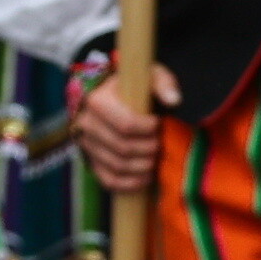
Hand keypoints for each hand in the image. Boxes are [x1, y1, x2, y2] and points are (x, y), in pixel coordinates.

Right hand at [77, 62, 184, 194]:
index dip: (148, 130)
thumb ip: (162, 83)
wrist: (110, 96)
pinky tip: (146, 177)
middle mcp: (86, 123)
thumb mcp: (148, 75)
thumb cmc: (133, 86)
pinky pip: (109, 180)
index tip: (158, 124)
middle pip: (123, 147)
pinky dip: (131, 184)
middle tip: (160, 144)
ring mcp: (86, 144)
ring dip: (144, 167)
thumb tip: (174, 100)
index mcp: (97, 100)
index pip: (126, 124)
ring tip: (156, 159)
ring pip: (118, 166)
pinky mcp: (90, 161)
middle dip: (149, 149)